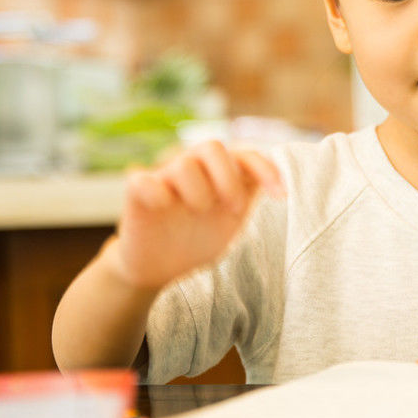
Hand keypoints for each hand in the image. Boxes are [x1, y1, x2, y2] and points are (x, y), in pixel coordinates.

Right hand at [106, 141, 284, 290]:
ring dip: (199, 191)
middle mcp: (191, 170)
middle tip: (234, 209)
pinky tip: (164, 207)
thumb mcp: (231, 221)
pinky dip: (157, 192)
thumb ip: (249, 196)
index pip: (242, 155)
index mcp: (215, 174)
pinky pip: (141, 180)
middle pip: (212, 146)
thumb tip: (278, 179)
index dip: (265, 168)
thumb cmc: (196, 240)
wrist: (158, 270)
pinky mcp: (137, 194)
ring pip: (184, 164)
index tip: (281, 195)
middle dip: (229, 178)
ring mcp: (163, 179)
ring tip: (198, 212)